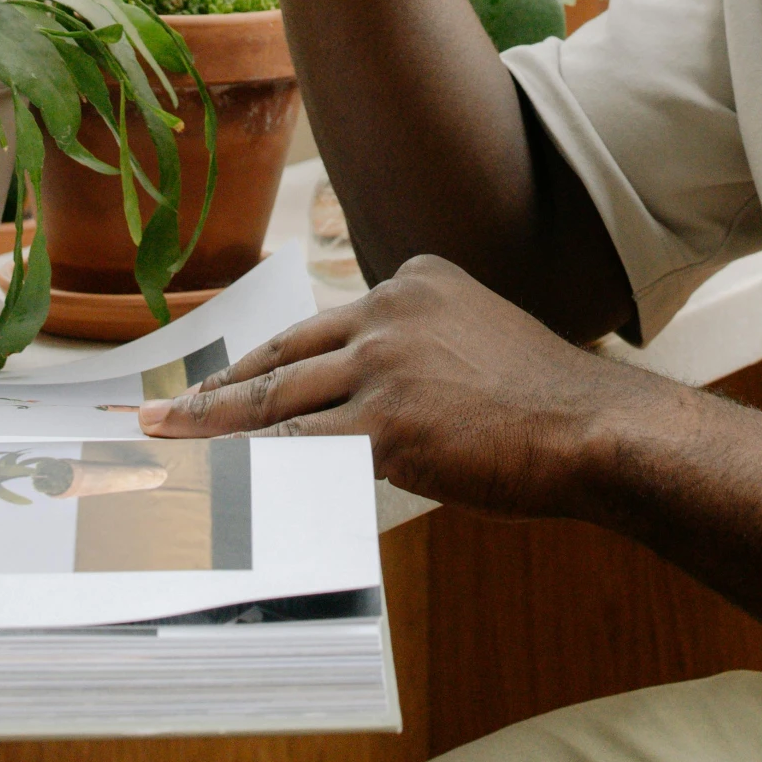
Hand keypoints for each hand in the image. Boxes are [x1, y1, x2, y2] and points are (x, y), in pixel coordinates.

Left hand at [139, 253, 656, 516]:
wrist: (594, 428)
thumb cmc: (545, 402)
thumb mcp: (477, 342)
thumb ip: (417, 353)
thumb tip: (357, 402)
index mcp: (415, 278)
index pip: (323, 324)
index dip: (270, 361)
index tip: (232, 382)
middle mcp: (391, 308)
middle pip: (285, 353)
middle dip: (220, 389)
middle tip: (167, 410)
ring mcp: (386, 362)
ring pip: (279, 399)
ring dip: (214, 427)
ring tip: (168, 443)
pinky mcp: (387, 421)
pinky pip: (301, 449)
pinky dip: (251, 468)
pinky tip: (218, 482)